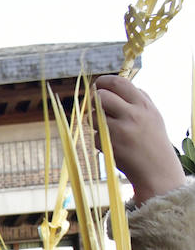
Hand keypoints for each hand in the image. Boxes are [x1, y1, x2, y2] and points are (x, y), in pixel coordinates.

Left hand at [95, 74, 186, 206]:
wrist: (156, 168)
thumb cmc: (151, 139)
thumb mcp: (151, 114)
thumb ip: (136, 98)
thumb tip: (112, 85)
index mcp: (143, 104)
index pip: (119, 83)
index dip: (103, 81)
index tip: (97, 85)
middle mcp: (132, 114)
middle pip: (100, 97)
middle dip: (94, 100)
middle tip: (96, 106)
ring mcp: (119, 129)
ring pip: (93, 116)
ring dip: (95, 121)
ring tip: (111, 129)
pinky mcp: (108, 144)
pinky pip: (93, 135)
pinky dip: (99, 139)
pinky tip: (114, 145)